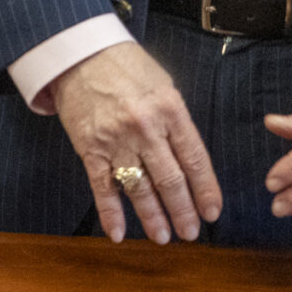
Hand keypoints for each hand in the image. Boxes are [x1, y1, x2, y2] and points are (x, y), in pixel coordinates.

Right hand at [47, 41, 221, 243]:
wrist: (78, 54)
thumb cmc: (124, 67)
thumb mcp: (163, 86)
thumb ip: (176, 122)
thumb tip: (188, 160)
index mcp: (170, 110)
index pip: (195, 159)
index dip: (206, 190)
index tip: (212, 212)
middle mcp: (145, 127)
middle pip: (170, 179)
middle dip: (183, 210)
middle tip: (191, 232)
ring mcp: (115, 140)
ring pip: (139, 188)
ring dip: (152, 217)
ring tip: (163, 237)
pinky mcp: (89, 148)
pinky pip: (102, 186)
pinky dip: (110, 212)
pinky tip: (118, 232)